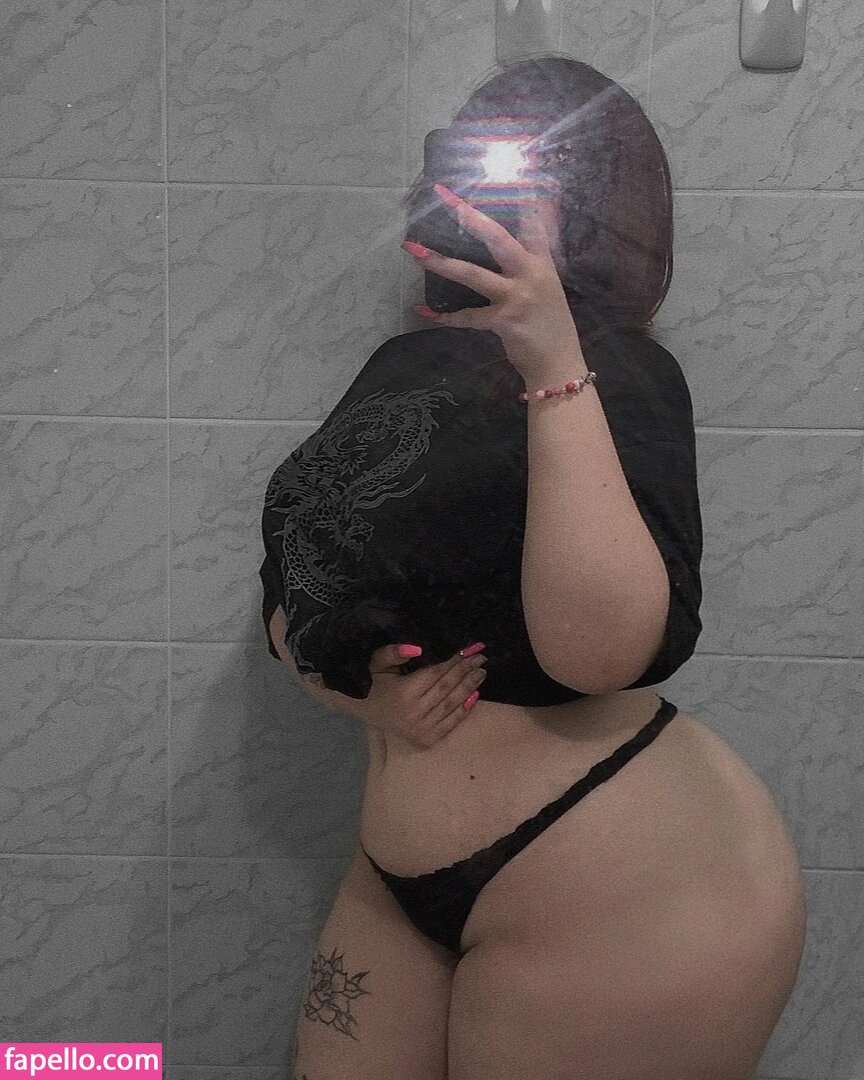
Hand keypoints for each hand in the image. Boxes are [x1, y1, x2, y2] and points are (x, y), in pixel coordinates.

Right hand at [309, 643, 488, 749]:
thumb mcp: (378, 663)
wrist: (368, 712)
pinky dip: (465, 709)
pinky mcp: (426, 740)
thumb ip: (393, 653)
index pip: (435, 674)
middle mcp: (413, 713)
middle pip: (446, 688)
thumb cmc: (375, 684)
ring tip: (481, 673)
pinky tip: (475, 695)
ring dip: (470, 687)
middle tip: (481, 658)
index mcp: (402, 694)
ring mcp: (421, 729)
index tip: (471, 650)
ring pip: (451, 704)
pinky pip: (450, 723)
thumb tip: (417, 649)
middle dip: (466, 671)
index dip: (454, 661)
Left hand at [405, 182, 583, 379]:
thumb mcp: (549, 286)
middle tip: (445, 198)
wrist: (559, 364)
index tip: (505, 173)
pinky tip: (422, 311)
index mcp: (543, 263)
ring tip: (415, 251)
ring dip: (441, 262)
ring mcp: (516, 298)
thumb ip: (536, 258)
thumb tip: (536, 223)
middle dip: (470, 216)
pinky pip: (466, 316)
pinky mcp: (503, 322)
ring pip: (473, 274)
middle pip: (498, 238)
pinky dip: (443, 316)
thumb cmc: (551, 324)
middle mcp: (531, 275)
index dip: (521, 196)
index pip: (534, 221)